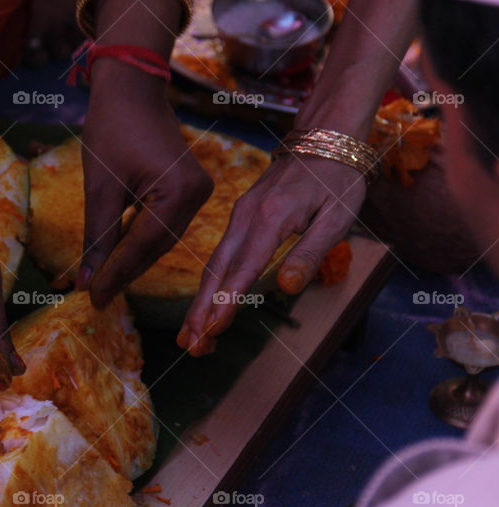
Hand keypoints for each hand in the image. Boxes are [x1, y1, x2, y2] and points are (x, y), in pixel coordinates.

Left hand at [79, 79, 213, 308]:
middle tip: (96, 296)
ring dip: (134, 260)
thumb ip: (98, 236)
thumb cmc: (112, 128)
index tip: (93, 298)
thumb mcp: (100, 186)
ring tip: (104, 283)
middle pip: (156, 246)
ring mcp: (198, 191)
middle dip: (125, 272)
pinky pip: (165, 225)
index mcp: (179, 191)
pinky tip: (120, 257)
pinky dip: (142, 241)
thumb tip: (87, 280)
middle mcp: (197, 194)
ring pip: (162, 239)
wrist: (132, 89)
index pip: (143, 245)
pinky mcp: (190, 189)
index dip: (117, 274)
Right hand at [178, 155, 366, 355]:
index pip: (243, 268)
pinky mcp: (240, 217)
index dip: (227, 302)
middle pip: (216, 271)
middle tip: (191, 346)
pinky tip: (206, 305)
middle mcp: (246, 216)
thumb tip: (286, 287)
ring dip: (200, 303)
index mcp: (271, 218)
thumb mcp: (338, 217)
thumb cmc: (338, 179)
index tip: (213, 330)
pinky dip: (210, 284)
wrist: (326, 138)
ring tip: (191, 336)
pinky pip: (220, 255)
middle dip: (201, 311)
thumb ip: (310, 252)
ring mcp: (240, 216)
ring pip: (213, 265)